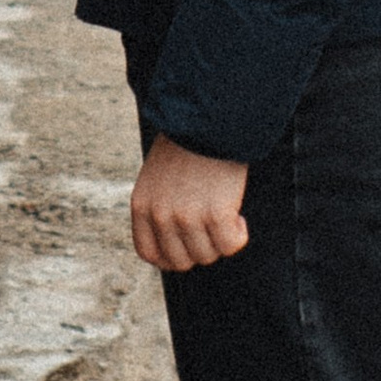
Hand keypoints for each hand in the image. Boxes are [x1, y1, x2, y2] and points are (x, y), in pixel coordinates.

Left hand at [130, 133, 249, 271]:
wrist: (209, 119)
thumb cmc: (187, 142)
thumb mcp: (157, 176)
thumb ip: (159, 206)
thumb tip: (175, 240)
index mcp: (142, 205)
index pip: (149, 253)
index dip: (170, 257)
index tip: (187, 248)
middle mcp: (161, 215)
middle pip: (181, 260)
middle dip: (199, 248)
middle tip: (210, 227)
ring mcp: (187, 217)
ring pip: (207, 255)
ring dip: (220, 240)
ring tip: (225, 213)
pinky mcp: (215, 215)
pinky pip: (230, 245)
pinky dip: (238, 235)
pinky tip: (238, 217)